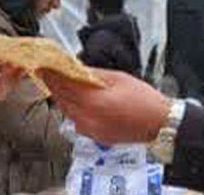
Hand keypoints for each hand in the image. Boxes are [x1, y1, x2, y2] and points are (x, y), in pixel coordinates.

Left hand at [42, 68, 169, 144]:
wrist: (160, 124)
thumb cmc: (143, 100)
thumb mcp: (118, 78)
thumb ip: (93, 74)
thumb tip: (76, 68)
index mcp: (92, 102)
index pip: (63, 86)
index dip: (51, 74)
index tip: (43, 66)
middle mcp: (87, 120)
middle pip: (61, 99)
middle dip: (54, 85)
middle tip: (48, 72)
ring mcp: (90, 131)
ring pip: (67, 112)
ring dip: (63, 98)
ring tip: (61, 84)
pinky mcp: (96, 137)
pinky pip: (77, 121)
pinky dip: (73, 110)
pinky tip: (78, 100)